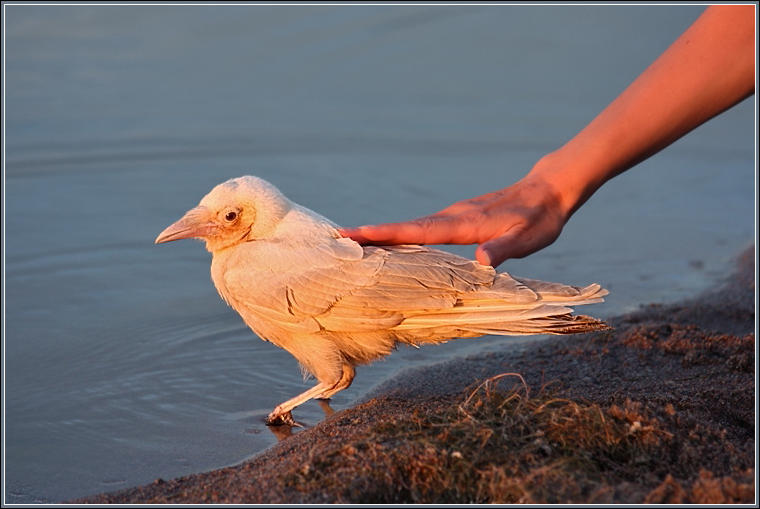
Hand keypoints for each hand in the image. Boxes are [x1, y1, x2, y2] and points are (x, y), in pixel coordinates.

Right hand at [340, 174, 568, 267]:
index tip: (353, 235)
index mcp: (462, 224)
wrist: (547, 190)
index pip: (415, 230)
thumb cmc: (539, 219)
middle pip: (402, 228)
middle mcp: (450, 217)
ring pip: (409, 228)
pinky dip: (400, 235)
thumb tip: (482, 262)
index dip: (384, 235)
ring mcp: (452, 216)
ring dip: (382, 235)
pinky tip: (393, 245)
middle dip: (370, 235)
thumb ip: (504, 249)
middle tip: (336, 241)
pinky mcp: (456, 219)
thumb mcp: (527, 238)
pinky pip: (420, 229)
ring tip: (353, 246)